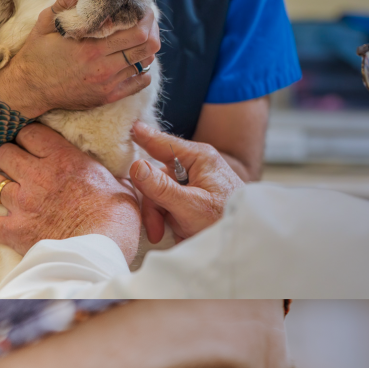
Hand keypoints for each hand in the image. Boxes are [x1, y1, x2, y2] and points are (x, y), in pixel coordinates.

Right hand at [0, 0, 160, 118]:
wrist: (30, 88)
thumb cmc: (37, 53)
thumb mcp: (46, 23)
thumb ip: (65, 2)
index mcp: (91, 47)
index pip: (136, 33)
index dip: (147, 19)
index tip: (146, 9)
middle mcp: (104, 67)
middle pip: (147, 48)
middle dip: (153, 30)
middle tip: (148, 21)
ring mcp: (108, 84)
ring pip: (145, 64)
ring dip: (148, 49)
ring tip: (143, 37)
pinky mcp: (109, 96)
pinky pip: (140, 83)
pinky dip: (144, 70)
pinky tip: (136, 60)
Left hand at [0, 123, 141, 260]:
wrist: (101, 253)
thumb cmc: (118, 221)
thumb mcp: (124, 189)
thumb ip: (112, 177)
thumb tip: (119, 177)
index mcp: (63, 159)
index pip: (30, 132)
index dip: (29, 139)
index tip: (34, 147)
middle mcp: (37, 176)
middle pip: (2, 153)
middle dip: (7, 159)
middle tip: (16, 168)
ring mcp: (22, 203)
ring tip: (5, 195)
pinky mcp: (14, 230)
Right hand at [128, 121, 244, 242]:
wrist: (244, 239)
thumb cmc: (226, 220)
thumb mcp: (192, 206)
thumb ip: (162, 188)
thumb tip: (135, 166)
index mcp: (198, 157)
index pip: (161, 141)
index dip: (139, 136)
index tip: (123, 128)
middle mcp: (193, 165)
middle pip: (155, 175)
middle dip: (153, 203)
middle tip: (156, 228)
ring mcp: (191, 181)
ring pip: (158, 193)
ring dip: (160, 215)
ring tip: (169, 233)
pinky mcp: (190, 196)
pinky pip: (167, 203)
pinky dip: (168, 219)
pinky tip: (178, 232)